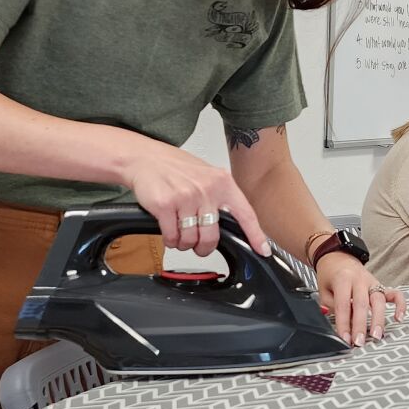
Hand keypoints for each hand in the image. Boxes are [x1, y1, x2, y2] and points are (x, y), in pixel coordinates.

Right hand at [122, 141, 268, 254]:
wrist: (145, 158)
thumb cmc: (176, 168)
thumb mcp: (207, 176)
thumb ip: (221, 197)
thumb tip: (235, 224)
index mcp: (222, 183)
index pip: (245, 213)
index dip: (255, 235)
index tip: (263, 250)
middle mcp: (206, 190)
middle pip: (213, 236)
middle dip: (205, 248)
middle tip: (199, 246)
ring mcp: (185, 197)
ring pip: (190, 239)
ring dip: (184, 243)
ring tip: (180, 233)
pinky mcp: (165, 205)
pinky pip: (172, 237)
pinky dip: (170, 240)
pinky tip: (169, 232)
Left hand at [318, 253, 405, 346]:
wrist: (339, 258)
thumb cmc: (331, 275)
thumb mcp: (322, 289)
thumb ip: (329, 306)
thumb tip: (336, 324)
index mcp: (343, 279)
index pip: (343, 305)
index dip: (344, 323)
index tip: (344, 338)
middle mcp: (360, 280)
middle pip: (362, 304)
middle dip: (361, 325)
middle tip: (359, 341)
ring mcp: (373, 282)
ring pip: (379, 300)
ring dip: (379, 320)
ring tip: (377, 335)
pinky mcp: (381, 285)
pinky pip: (395, 294)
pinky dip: (400, 305)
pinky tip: (399, 318)